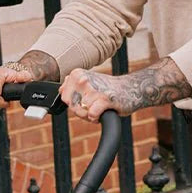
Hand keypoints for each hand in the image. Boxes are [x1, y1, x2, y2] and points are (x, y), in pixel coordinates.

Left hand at [61, 58, 191, 121]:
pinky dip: (96, 118)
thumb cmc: (108, 89)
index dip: (74, 103)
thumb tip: (60, 90)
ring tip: (100, 107)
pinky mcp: (104, 99)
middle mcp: (83, 79)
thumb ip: (72, 86)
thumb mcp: (87, 83)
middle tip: (94, 105)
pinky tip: (103, 112)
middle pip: (71, 106)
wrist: (131, 89)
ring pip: (81, 112)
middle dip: (81, 111)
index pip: (64, 98)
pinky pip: (92, 115)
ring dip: (90, 115)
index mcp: (77, 74)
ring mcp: (93, 89)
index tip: (85, 100)